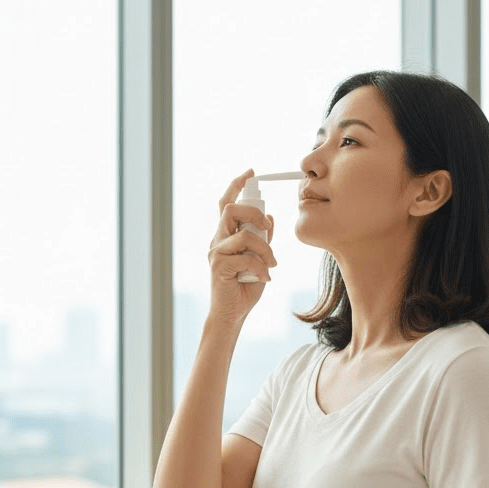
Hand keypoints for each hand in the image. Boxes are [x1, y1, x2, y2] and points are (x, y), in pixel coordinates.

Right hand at [207, 169, 276, 324]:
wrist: (233, 314)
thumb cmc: (245, 286)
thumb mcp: (260, 259)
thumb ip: (263, 239)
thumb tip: (270, 218)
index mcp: (226, 235)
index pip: (227, 203)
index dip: (236, 185)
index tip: (250, 173)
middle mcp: (218, 239)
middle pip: (230, 209)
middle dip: (254, 212)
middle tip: (268, 228)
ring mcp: (216, 252)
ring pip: (243, 234)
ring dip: (264, 247)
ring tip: (271, 264)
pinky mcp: (219, 266)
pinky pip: (246, 257)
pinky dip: (261, 266)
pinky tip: (265, 277)